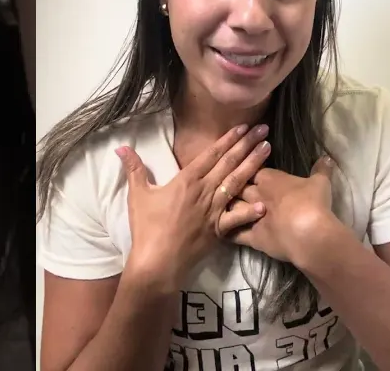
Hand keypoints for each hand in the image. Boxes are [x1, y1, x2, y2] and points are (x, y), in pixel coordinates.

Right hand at [118, 124, 271, 291]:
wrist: (156, 262)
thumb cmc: (146, 228)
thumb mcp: (138, 195)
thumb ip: (134, 169)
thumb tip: (121, 147)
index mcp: (186, 180)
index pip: (211, 154)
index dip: (228, 139)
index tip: (243, 127)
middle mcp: (204, 191)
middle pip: (228, 163)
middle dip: (247, 144)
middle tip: (264, 130)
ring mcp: (213, 211)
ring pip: (237, 183)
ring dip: (253, 165)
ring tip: (268, 149)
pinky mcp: (218, 230)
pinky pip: (237, 219)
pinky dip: (250, 211)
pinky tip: (265, 203)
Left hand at [229, 156, 339, 265]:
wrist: (308, 231)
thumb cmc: (313, 202)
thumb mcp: (321, 182)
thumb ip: (321, 169)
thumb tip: (327, 158)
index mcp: (270, 178)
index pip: (252, 168)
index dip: (247, 166)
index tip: (245, 166)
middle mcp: (256, 195)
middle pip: (237, 186)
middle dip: (232, 185)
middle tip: (228, 184)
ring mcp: (252, 216)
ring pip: (231, 207)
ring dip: (226, 205)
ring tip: (218, 205)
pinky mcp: (252, 237)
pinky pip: (234, 234)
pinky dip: (226, 232)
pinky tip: (219, 232)